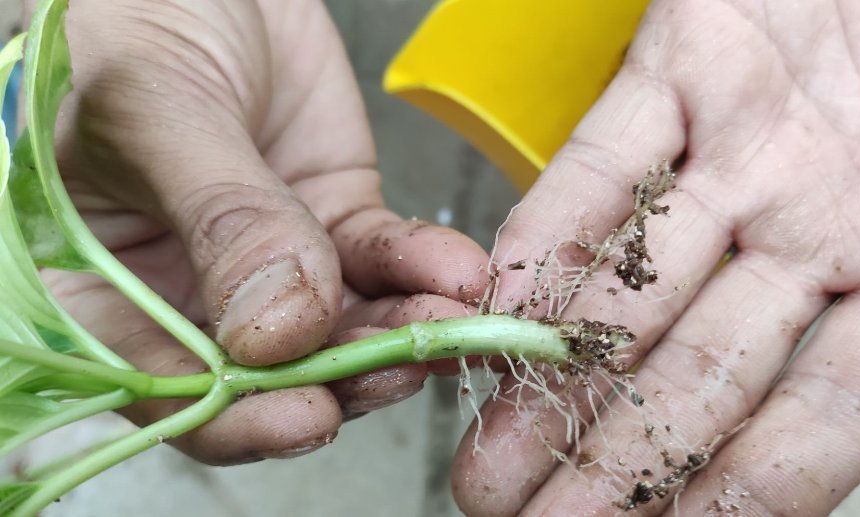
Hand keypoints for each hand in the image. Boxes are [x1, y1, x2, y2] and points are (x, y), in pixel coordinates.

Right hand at [29, 0, 487, 464]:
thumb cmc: (137, 26)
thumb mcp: (158, 111)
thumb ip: (219, 219)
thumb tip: (276, 331)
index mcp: (109, 290)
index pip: (170, 387)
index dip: (240, 418)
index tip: (310, 415)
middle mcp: (194, 293)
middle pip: (273, 373)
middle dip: (344, 375)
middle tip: (404, 361)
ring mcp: (274, 264)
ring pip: (344, 324)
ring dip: (402, 327)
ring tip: (449, 318)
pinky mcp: (338, 225)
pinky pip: (387, 260)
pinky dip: (425, 267)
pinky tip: (456, 270)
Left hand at [453, 0, 859, 513]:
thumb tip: (835, 420)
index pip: (813, 418)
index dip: (736, 492)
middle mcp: (813, 225)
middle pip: (697, 369)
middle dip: (612, 459)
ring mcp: (746, 149)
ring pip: (636, 287)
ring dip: (557, 380)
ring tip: (494, 465)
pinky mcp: (684, 60)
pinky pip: (605, 160)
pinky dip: (553, 235)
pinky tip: (504, 313)